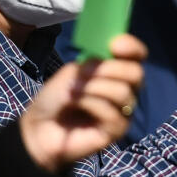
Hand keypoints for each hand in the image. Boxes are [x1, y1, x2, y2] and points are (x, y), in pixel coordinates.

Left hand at [20, 33, 146, 170]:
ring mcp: (123, 111)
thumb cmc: (55, 98)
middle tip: (86, 74)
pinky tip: (76, 105)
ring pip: (123, 92)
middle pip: (137, 73)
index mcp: (116, 71)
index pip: (137, 55)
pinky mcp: (117, 130)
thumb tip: (105, 60)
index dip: (132, 47)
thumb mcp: (71, 72)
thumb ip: (92, 63)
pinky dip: (91, 104)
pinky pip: (113, 113)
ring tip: (73, 92)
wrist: (39, 126)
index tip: (115, 45)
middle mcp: (125, 90)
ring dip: (93, 88)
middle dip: (110, 69)